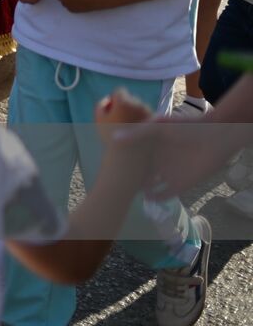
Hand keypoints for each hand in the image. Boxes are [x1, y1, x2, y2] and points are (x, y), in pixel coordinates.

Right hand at [95, 88, 151, 132]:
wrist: (128, 154)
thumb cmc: (110, 136)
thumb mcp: (98, 118)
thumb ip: (102, 103)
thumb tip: (110, 99)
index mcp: (124, 101)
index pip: (119, 90)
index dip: (114, 99)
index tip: (113, 111)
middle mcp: (139, 104)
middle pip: (131, 98)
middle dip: (126, 105)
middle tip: (120, 119)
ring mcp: (149, 112)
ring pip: (140, 106)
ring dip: (135, 112)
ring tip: (129, 126)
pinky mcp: (156, 121)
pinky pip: (148, 115)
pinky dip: (143, 119)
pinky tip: (138, 130)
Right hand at [114, 118, 235, 198]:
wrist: (216, 137)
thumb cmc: (187, 127)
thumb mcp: (159, 126)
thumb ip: (137, 134)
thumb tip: (113, 139)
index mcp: (151, 146)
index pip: (133, 156)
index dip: (122, 161)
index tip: (108, 164)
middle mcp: (157, 161)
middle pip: (139, 172)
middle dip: (129, 177)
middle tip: (113, 182)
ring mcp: (168, 173)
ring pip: (150, 184)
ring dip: (141, 189)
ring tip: (125, 192)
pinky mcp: (180, 185)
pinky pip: (164, 194)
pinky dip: (156, 198)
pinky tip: (145, 199)